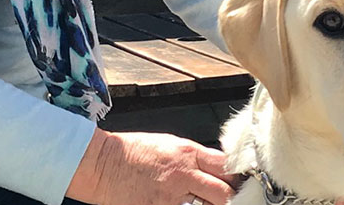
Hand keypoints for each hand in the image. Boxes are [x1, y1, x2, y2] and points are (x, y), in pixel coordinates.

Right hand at [66, 129, 240, 204]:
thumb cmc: (133, 152)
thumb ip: (194, 158)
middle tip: (234, 201)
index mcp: (187, 153)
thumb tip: (215, 169)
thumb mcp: (169, 144)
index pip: (226, 166)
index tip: (242, 183)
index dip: (237, 176)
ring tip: (212, 204)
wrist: (102, 164)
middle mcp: (183, 174)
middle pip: (223, 192)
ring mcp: (170, 196)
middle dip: (231, 198)